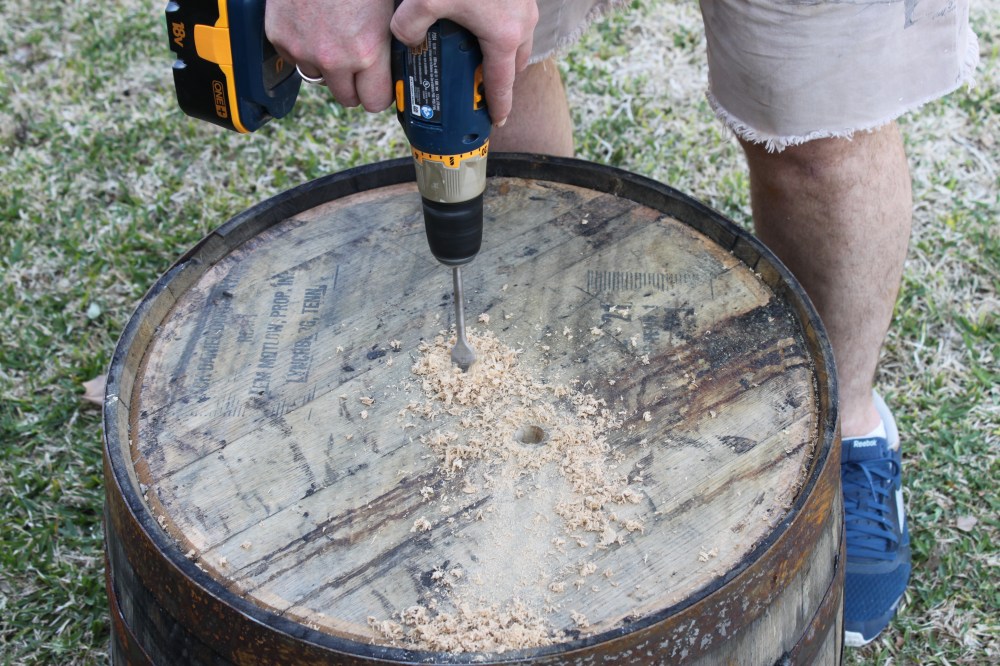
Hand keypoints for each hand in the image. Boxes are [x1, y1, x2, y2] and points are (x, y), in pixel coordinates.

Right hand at [264, 0, 395, 111]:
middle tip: (359, 61)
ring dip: (328, 65)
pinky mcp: (279, 38)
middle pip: (346, 98)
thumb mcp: (387, 6)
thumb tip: (402, 56)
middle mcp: (333, 57)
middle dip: (355, 84)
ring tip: (334, 34)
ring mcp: (302, 49)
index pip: (375, 102)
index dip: (380, 92)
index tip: (381, 82)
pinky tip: (313, 23)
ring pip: (319, 78)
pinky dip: (304, 47)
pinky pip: (295, 58)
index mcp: (367, 50)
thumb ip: (392, 37)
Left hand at [391, 0, 538, 125]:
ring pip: (518, 39)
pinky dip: (502, 27)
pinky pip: (515, 17)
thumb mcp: (423, 0)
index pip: (502, 84)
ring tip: (476, 53)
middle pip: (514, 63)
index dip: (498, 105)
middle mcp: (521, 23)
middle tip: (478, 86)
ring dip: (502, 51)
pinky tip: (477, 18)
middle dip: (500, 78)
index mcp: (503, 37)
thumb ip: (409, 27)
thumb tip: (405, 38)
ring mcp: (524, 3)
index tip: (496, 119)